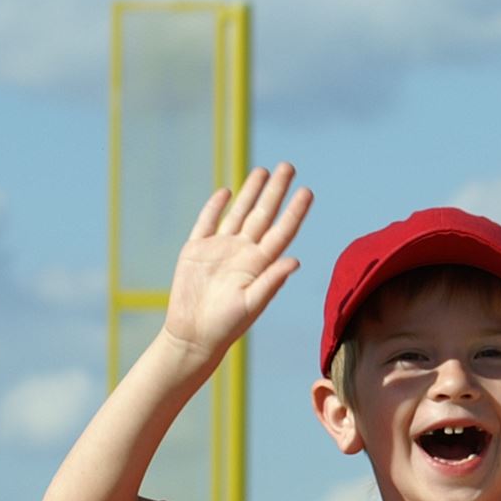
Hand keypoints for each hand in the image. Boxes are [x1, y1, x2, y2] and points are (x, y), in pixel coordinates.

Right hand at [161, 163, 311, 363]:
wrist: (193, 335)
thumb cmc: (226, 326)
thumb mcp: (251, 305)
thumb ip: (271, 282)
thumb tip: (295, 260)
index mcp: (260, 264)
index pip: (282, 231)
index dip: (295, 211)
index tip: (307, 191)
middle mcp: (243, 253)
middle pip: (263, 214)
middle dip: (276, 190)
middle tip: (288, 166)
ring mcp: (219, 249)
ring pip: (238, 213)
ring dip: (250, 192)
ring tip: (263, 171)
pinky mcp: (196, 250)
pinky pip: (208, 222)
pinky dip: (215, 207)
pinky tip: (226, 192)